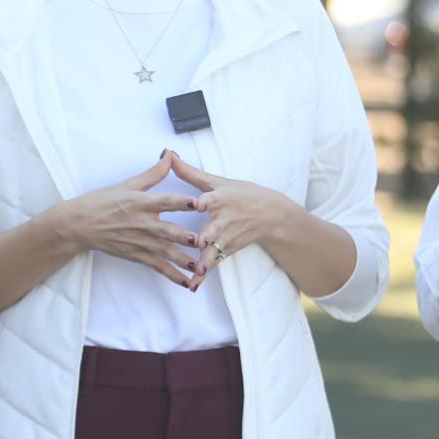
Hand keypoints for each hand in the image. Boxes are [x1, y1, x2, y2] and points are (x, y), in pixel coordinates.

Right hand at [52, 153, 204, 288]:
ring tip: (201, 268)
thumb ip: (153, 173)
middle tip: (204, 242)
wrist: (80, 225)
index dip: (182, 202)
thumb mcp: (128, 184)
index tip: (199, 203)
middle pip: (168, 231)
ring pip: (166, 253)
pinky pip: (158, 267)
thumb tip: (170, 155)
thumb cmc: (102, 202)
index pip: (166, 201)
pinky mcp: (137, 255)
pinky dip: (172, 275)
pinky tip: (186, 282)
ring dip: (184, 261)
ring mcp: (140, 242)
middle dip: (186, 238)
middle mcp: (143, 223)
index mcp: (142, 202)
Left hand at [167, 152, 295, 284]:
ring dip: (205, 261)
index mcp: (221, 198)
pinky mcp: (227, 249)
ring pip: (214, 250)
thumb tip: (168, 154)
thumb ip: (189, 172)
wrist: (270, 214)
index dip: (206, 201)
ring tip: (196, 272)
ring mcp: (226, 237)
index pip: (214, 199)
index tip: (199, 204)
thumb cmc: (241, 193)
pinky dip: (204, 274)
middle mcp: (224, 219)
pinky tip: (193, 284)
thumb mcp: (218, 181)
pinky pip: (214, 263)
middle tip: (197, 242)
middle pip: (214, 228)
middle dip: (206, 236)